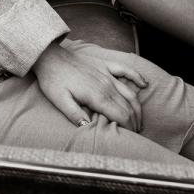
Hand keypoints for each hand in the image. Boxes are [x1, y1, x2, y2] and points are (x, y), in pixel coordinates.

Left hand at [31, 43, 147, 130]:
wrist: (49, 56)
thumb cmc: (52, 80)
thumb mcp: (59, 100)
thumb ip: (75, 115)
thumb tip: (88, 128)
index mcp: (97, 96)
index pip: (121, 115)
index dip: (128, 128)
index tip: (130, 137)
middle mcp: (106, 85)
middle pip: (128, 107)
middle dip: (135, 122)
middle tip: (136, 133)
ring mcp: (107, 74)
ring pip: (130, 93)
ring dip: (138, 107)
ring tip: (140, 120)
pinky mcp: (104, 65)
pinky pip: (126, 70)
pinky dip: (137, 77)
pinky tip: (144, 84)